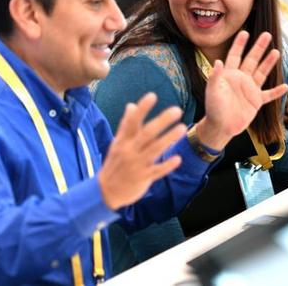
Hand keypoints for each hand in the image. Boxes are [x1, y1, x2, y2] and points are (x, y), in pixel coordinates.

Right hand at [98, 93, 186, 209]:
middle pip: (147, 133)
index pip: (132, 121)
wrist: (106, 191)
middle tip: (177, 110)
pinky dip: (166, 165)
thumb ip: (126, 125)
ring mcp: (137, 165)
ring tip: (182, 128)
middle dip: (162, 121)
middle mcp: (130, 150)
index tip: (152, 95)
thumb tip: (131, 105)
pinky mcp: (143, 178)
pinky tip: (178, 159)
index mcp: (123, 141)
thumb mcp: (117, 143)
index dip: (142, 109)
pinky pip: (156, 171)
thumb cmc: (115, 163)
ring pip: (154, 150)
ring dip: (168, 139)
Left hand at [197, 31, 287, 150]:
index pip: (235, 55)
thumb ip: (215, 77)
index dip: (239, 44)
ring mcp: (249, 90)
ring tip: (276, 51)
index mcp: (229, 75)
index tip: (244, 32)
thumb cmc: (213, 108)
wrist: (220, 127)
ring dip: (269, 63)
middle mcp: (241, 79)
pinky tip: (286, 86)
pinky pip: (269, 95)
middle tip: (267, 35)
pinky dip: (277, 91)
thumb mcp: (212, 91)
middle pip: (252, 60)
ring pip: (262, 73)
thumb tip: (218, 62)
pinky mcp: (256, 102)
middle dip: (259, 47)